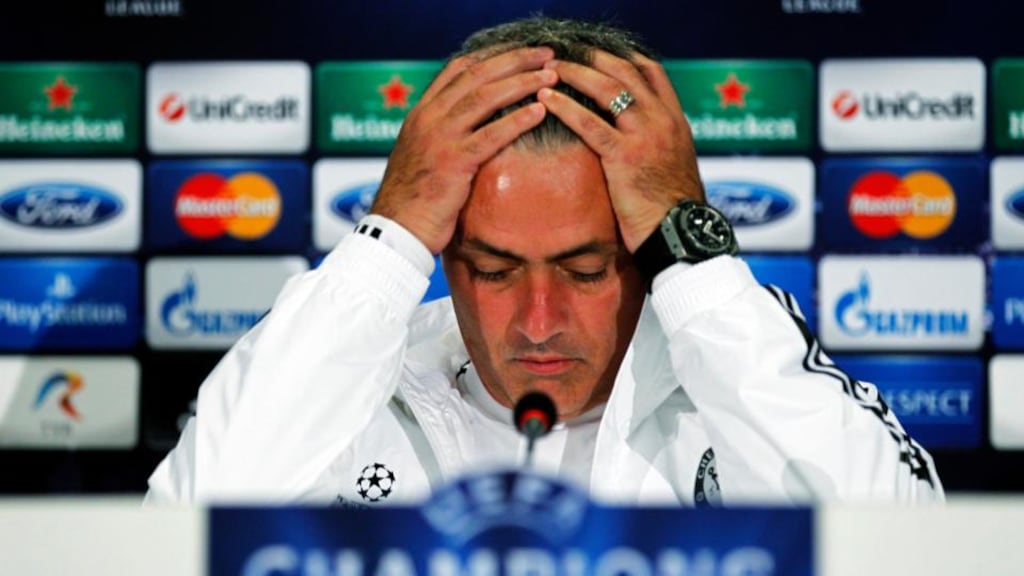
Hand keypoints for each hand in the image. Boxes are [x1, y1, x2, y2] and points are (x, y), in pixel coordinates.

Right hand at [371, 47, 558, 253]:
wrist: (395, 230)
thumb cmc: (414, 200)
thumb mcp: (423, 156)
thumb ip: (444, 135)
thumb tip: (473, 127)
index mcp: (422, 113)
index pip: (459, 69)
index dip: (493, 55)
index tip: (522, 52)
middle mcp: (429, 118)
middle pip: (477, 75)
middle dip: (515, 61)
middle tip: (546, 54)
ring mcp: (439, 138)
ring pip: (485, 98)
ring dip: (522, 83)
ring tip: (551, 77)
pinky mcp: (452, 163)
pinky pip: (490, 135)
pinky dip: (516, 120)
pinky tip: (539, 112)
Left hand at [538, 51, 704, 252]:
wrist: (680, 234)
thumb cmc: (672, 210)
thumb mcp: (674, 166)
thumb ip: (658, 144)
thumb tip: (638, 140)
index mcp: (676, 120)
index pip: (651, 72)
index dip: (622, 57)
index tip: (597, 54)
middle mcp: (663, 120)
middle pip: (625, 72)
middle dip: (592, 59)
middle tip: (565, 56)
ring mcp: (645, 135)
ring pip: (607, 89)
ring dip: (575, 74)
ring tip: (549, 70)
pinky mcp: (624, 156)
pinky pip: (590, 123)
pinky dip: (565, 107)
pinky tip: (546, 100)